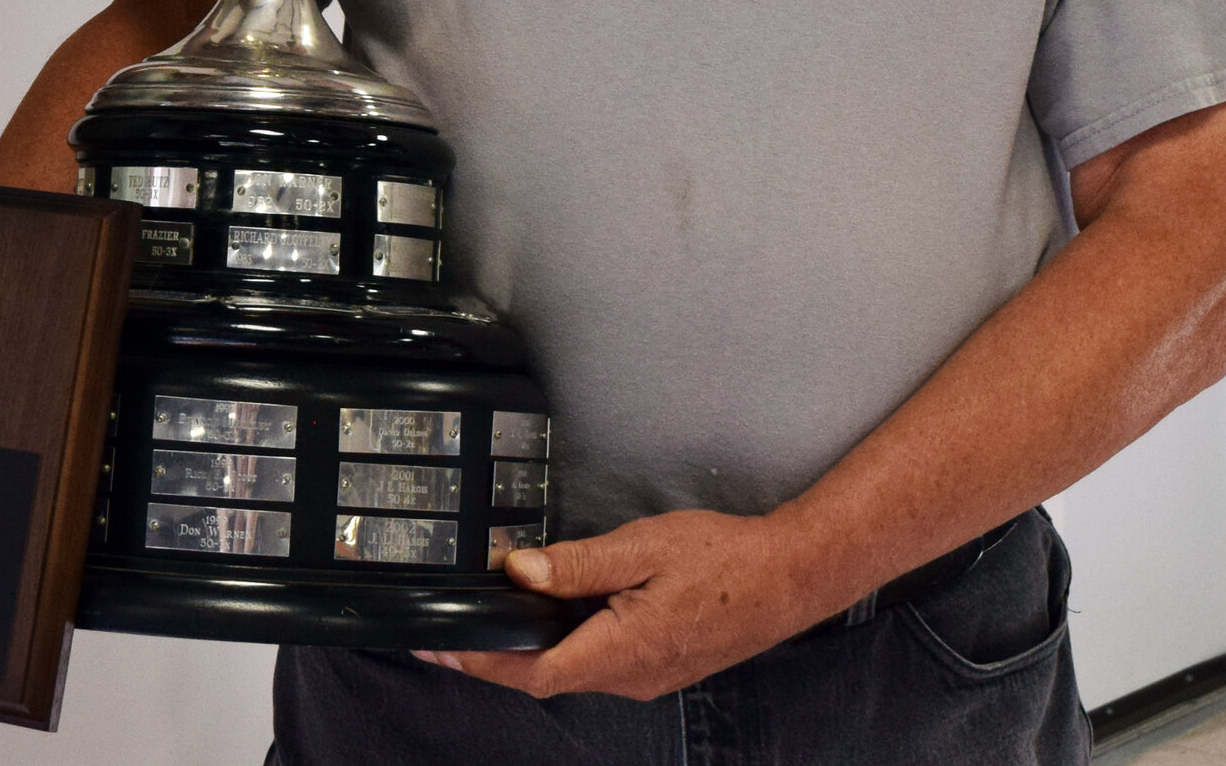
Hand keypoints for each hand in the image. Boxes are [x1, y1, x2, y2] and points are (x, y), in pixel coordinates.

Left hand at [419, 510, 830, 702]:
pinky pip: (594, 661)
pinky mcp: (655, 665)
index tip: (436, 647)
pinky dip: (560, 643)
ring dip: (526, 650)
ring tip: (484, 618)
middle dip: (492, 657)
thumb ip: (577, 564)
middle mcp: (630, 678)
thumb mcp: (643, 548)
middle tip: (444, 633)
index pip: (532, 672)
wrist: (789, 579)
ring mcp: (644, 677)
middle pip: (544, 676)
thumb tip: (517, 571)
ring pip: (569, 669)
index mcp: (622, 652)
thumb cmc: (723, 560)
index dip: (479, 662)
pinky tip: (545, 615)